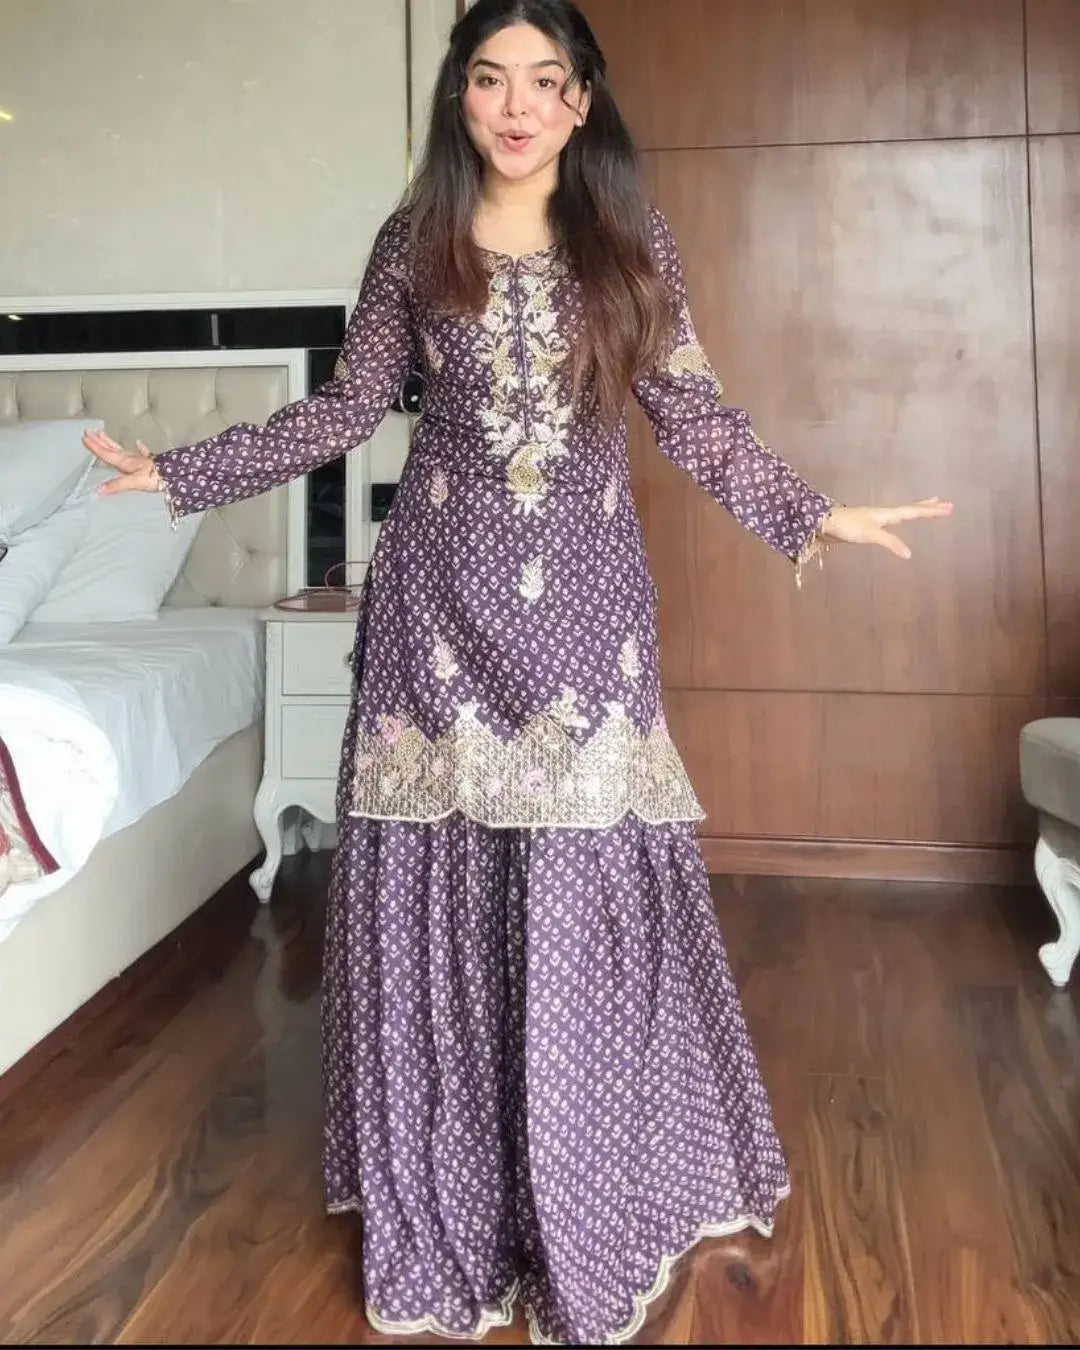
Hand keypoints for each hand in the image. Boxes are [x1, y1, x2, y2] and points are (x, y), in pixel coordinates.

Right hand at [82, 430, 160, 494]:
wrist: (175, 475)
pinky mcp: (150, 462)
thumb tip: (99, 489)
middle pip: (111, 448)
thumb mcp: (133, 482)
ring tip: (102, 433)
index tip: (84, 437)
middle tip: (88, 431)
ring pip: (122, 449)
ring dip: (111, 442)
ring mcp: (140, 459)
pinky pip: (142, 452)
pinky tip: (138, 443)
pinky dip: (139, 447)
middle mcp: (131, 458)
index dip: (95, 446)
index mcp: (125, 462)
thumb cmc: (155, 478)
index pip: (106, 454)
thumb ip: (117, 485)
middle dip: (99, 441)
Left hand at [820, 499, 952, 558]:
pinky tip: (900, 520)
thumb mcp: (871, 535)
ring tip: (930, 505)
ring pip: (903, 511)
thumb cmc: (848, 526)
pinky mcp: (871, 523)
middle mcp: (885, 514)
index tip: (948, 507)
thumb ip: (890, 543)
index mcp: (887, 514)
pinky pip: (894, 518)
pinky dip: (904, 516)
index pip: (914, 512)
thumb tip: (909, 553)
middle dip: (929, 507)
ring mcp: (878, 517)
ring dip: (918, 508)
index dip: (930, 511)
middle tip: (947, 504)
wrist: (826, 522)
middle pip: (912, 508)